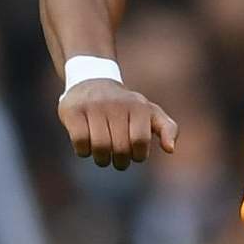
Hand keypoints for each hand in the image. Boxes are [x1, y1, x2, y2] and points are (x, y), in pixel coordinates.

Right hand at [59, 79, 177, 168]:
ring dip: (102, 159)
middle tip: (119, 160)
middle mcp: (116, 104)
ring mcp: (93, 106)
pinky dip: (84, 151)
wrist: (92, 81)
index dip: (138, 155)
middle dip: (121, 161)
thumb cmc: (127, 106)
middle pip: (120, 147)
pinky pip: (80, 141)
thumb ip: (168, 128)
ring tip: (103, 157)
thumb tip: (170, 149)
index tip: (135, 155)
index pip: (140, 141)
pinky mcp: (72, 111)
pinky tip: (87, 148)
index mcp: (138, 106)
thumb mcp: (151, 113)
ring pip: (100, 147)